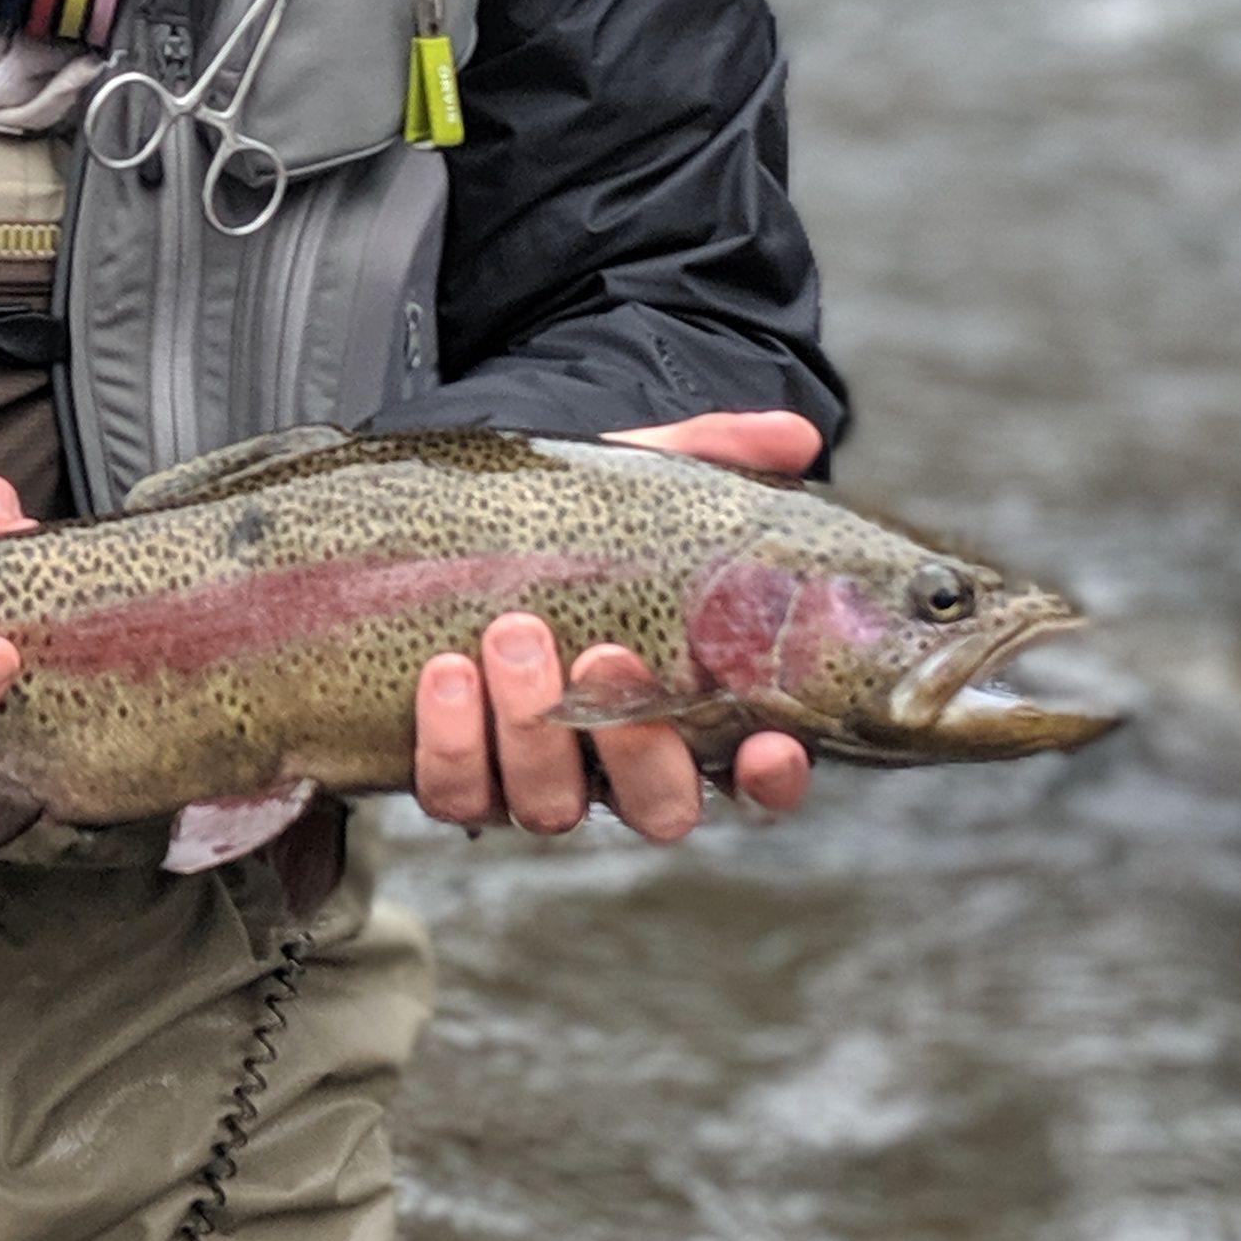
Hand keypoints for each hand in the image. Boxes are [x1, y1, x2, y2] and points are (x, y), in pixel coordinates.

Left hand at [411, 410, 822, 843]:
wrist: (456, 534)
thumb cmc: (571, 530)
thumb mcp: (637, 486)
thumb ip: (713, 458)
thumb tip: (793, 433)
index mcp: (689, 713)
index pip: (758, 779)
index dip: (772, 778)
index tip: (770, 744)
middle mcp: (621, 766)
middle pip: (658, 807)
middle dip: (634, 745)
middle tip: (605, 653)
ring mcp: (541, 782)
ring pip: (553, 806)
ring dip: (533, 728)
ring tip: (512, 631)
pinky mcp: (462, 781)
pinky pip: (458, 794)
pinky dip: (454, 744)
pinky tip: (447, 674)